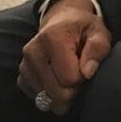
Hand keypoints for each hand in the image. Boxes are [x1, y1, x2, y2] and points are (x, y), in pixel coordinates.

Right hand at [17, 0, 111, 116]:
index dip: (83, 78)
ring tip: (69, 74)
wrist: (62, 22)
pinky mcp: (22, 77)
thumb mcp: (98, 32)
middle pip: (57, 93)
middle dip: (74, 90)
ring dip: (62, 93)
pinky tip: (58, 80)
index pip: (70, 78)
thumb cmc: (83, 29)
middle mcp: (33, 51)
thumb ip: (97, 49)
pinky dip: (51, 94)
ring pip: (46, 99)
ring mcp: (24, 66)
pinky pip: (38, 98)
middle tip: (80, 74)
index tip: (87, 68)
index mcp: (52, 37)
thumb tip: (87, 72)